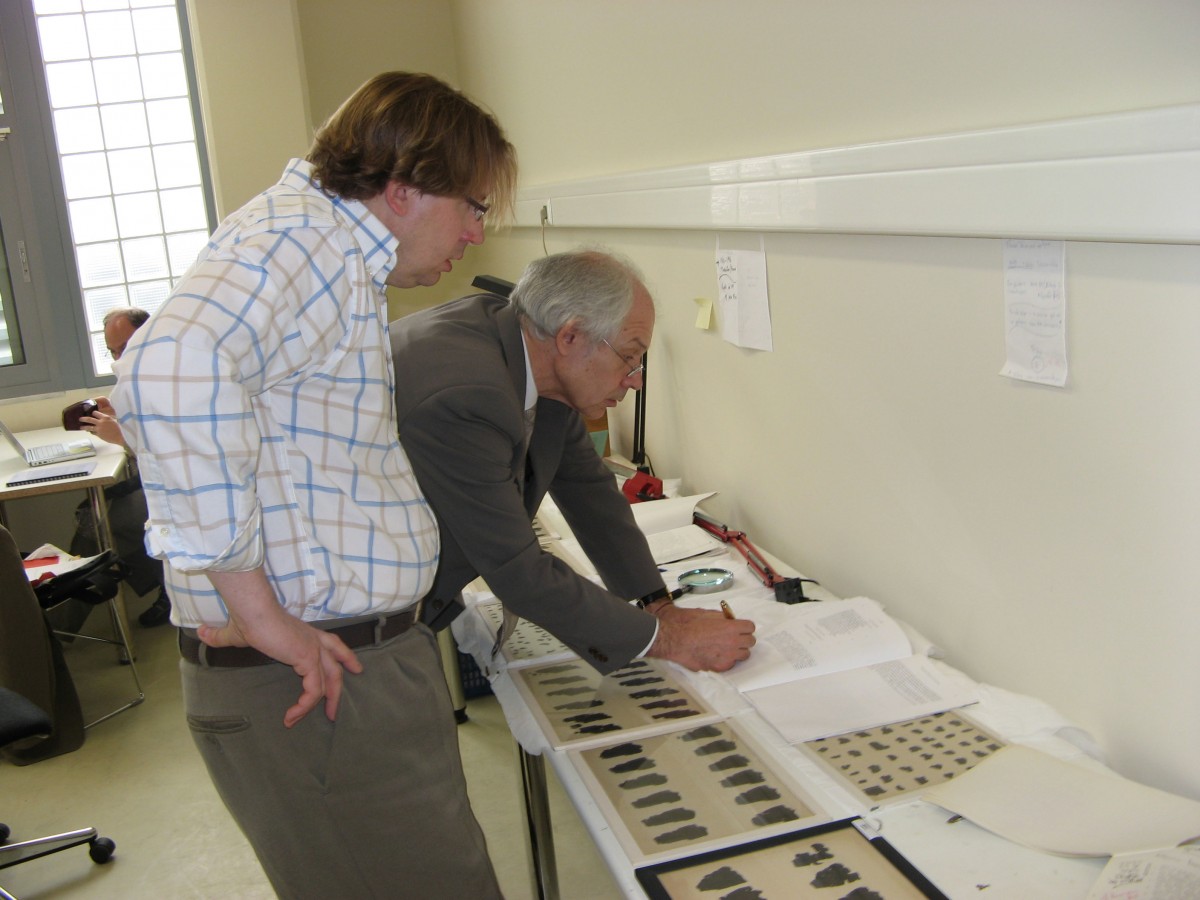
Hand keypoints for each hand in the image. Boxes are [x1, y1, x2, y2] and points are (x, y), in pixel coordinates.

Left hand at [81, 398, 127, 448]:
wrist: (121, 437)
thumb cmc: (120, 428)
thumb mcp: (115, 421)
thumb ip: (108, 419)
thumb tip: (105, 418)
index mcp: (105, 417)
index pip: (96, 413)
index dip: (94, 413)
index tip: (92, 413)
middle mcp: (100, 422)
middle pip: (89, 419)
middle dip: (84, 418)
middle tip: (80, 419)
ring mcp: (98, 429)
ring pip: (89, 427)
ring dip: (84, 427)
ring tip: (81, 427)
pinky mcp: (99, 435)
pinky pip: (93, 433)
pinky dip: (91, 432)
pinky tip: (90, 432)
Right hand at [202, 570, 363, 727]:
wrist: (251, 610)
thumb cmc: (246, 618)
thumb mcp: (234, 632)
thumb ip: (221, 636)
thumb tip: (201, 633)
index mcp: (305, 633)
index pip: (333, 645)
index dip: (345, 658)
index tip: (355, 669)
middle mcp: (314, 641)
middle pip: (337, 667)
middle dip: (337, 691)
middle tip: (334, 712)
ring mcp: (313, 649)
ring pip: (329, 682)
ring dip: (321, 704)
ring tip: (305, 721)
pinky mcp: (307, 659)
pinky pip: (314, 690)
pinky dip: (305, 706)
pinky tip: (291, 716)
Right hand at [645, 602, 755, 671]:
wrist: (674, 639)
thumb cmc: (687, 623)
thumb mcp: (707, 613)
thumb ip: (722, 618)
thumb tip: (729, 620)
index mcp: (731, 627)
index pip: (751, 627)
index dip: (744, 626)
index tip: (739, 627)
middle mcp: (733, 642)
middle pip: (750, 642)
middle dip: (743, 638)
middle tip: (733, 637)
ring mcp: (727, 656)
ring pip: (744, 655)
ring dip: (738, 650)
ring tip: (726, 648)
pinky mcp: (720, 667)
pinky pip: (731, 664)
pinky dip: (727, 660)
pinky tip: (716, 655)